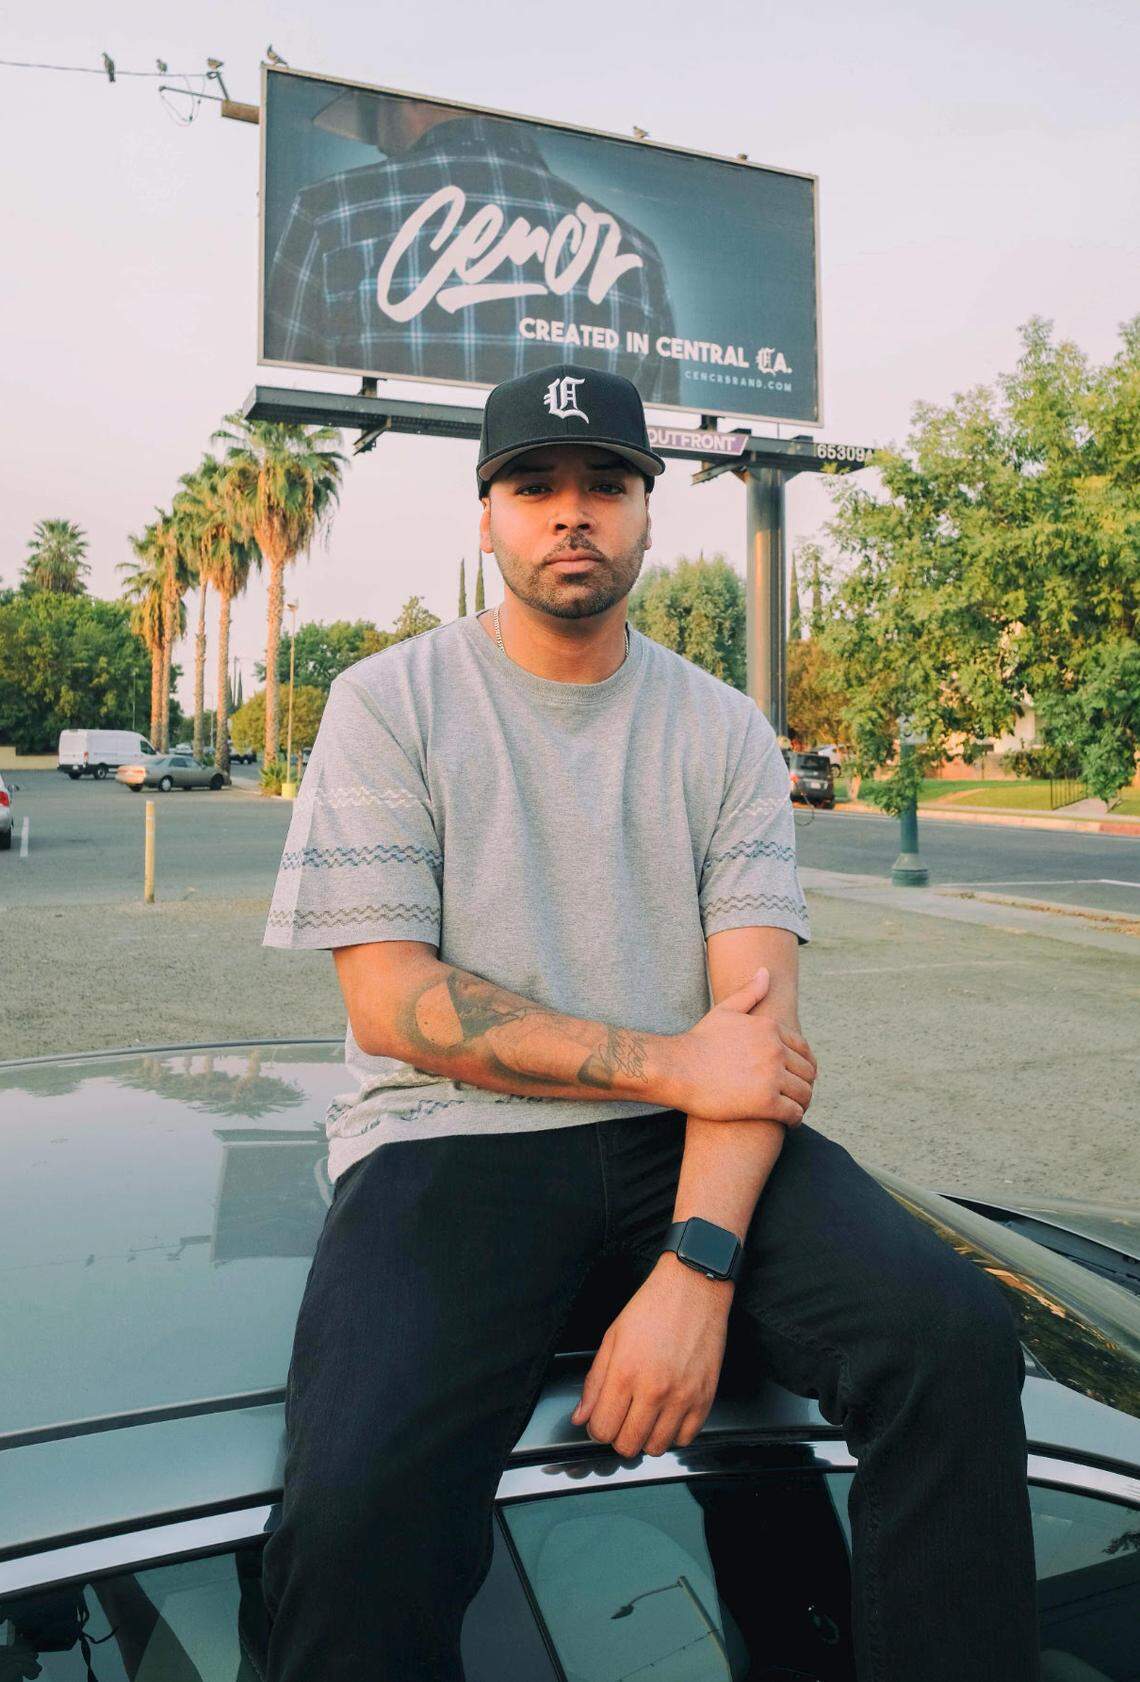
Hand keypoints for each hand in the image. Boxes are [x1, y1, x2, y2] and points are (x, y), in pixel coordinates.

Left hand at [570, 1256, 730, 1457]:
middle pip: (628, 1445)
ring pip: (656, 1448)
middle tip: (623, 1418)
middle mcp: (654, 1389)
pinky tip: (667, 1415)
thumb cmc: (653, 1307)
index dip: (596, 1428)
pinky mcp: (705, 1398)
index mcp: (625, 1373)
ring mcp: (682, 1397)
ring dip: (646, 1438)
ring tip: (645, 1416)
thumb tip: (581, 1416)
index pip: (602, 1429)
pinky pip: (686, 1438)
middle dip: (619, 1436)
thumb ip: (594, 1382)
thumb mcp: (612, 1338)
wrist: (693, 1289)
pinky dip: (673, 1434)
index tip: (601, 1420)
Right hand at [672, 968, 816, 1125]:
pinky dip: (795, 1119)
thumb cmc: (698, 1041)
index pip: (804, 1050)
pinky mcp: (765, 1103)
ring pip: (804, 1093)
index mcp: (770, 1029)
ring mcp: (771, 1077)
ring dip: (803, 1103)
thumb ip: (750, 992)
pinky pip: (794, 1113)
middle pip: (807, 1072)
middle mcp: (775, 1050)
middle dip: (805, 1084)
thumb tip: (766, 972)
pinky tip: (787, 1122)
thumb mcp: (725, 1010)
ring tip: (794, 1109)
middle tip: (797, 1096)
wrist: (676, 1069)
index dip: (804, 1065)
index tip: (797, 1075)